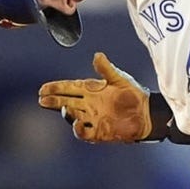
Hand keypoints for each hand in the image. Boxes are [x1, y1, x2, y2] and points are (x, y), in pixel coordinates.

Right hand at [37, 52, 151, 142]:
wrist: (147, 114)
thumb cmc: (135, 95)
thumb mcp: (120, 79)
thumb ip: (107, 69)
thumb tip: (97, 55)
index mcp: (92, 90)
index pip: (70, 88)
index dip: (56, 88)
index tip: (44, 88)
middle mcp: (89, 104)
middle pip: (66, 101)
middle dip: (53, 100)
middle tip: (42, 99)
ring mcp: (93, 118)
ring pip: (72, 116)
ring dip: (65, 112)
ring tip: (62, 107)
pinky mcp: (99, 131)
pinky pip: (84, 133)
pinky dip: (78, 130)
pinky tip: (77, 123)